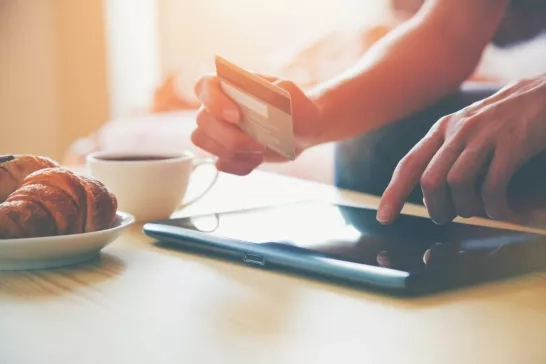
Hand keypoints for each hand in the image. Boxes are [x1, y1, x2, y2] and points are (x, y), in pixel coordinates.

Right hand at [191, 74, 321, 175]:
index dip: (213, 101)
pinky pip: (220, 162)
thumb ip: (283, 91)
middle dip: (229, 137)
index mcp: (231, 85)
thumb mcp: (294, 95)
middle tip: (259, 144)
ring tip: (260, 151)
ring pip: (203, 141)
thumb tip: (269, 97)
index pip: (205, 86)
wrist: (304, 130)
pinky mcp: (226, 152)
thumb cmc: (296, 108)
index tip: (236, 116)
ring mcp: (220, 130)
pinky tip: (257, 160)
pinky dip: (239, 165)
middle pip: (203, 120)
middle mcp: (219, 106)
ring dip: (231, 152)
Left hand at [377, 75, 545, 224]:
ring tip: (476, 212)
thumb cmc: (501, 122)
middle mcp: (458, 130)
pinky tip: (502, 212)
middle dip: (435, 208)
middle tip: (445, 218)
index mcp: (441, 129)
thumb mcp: (466, 130)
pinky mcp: (513, 143)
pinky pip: (493, 186)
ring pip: (457, 183)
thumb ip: (445, 155)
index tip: (384, 218)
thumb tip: (429, 194)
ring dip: (465, 208)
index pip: (409, 165)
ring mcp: (485, 135)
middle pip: (430, 180)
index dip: (393, 193)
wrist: (543, 94)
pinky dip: (494, 207)